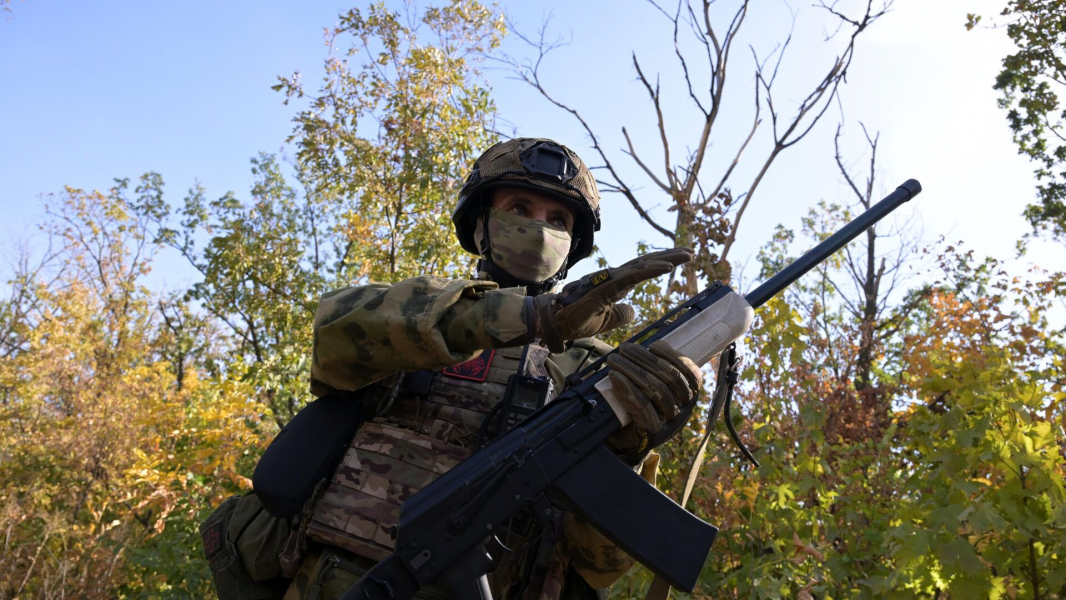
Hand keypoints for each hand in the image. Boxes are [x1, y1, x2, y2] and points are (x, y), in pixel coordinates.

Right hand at [533, 248, 692, 352]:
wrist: (557, 324)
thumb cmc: (578, 320)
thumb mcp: (608, 321)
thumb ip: (621, 314)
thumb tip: (634, 310)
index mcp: (616, 284)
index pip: (643, 270)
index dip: (661, 262)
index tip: (681, 259)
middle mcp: (614, 277)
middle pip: (646, 263)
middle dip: (669, 256)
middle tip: (691, 252)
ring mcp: (610, 280)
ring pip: (642, 266)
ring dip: (665, 259)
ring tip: (686, 255)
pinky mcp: (606, 287)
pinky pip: (632, 276)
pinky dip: (650, 270)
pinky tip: (666, 267)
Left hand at [605, 340, 703, 461]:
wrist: (627, 440)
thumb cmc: (640, 405)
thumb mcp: (653, 383)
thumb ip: (657, 368)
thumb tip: (655, 346)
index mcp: (690, 395)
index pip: (689, 374)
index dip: (674, 357)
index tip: (654, 345)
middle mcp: (684, 409)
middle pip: (669, 380)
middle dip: (645, 360)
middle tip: (624, 348)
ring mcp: (670, 422)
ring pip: (655, 391)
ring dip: (632, 371)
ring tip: (615, 360)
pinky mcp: (652, 432)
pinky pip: (642, 407)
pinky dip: (627, 388)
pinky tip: (615, 376)